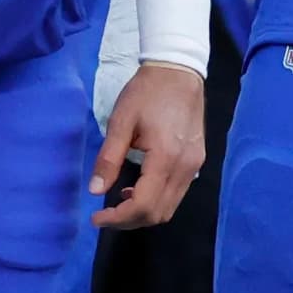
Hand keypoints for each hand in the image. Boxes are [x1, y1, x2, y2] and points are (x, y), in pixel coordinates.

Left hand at [92, 62, 206, 229]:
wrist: (178, 71)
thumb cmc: (146, 93)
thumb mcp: (120, 122)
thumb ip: (108, 159)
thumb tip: (95, 191)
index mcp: (165, 158)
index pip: (143, 205)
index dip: (118, 218)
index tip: (96, 217)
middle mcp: (185, 168)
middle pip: (158, 214)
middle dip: (129, 221)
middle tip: (105, 214)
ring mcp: (194, 166)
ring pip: (170, 207)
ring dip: (143, 213)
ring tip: (119, 202)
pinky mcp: (197, 161)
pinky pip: (177, 194)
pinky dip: (156, 201)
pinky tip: (138, 188)